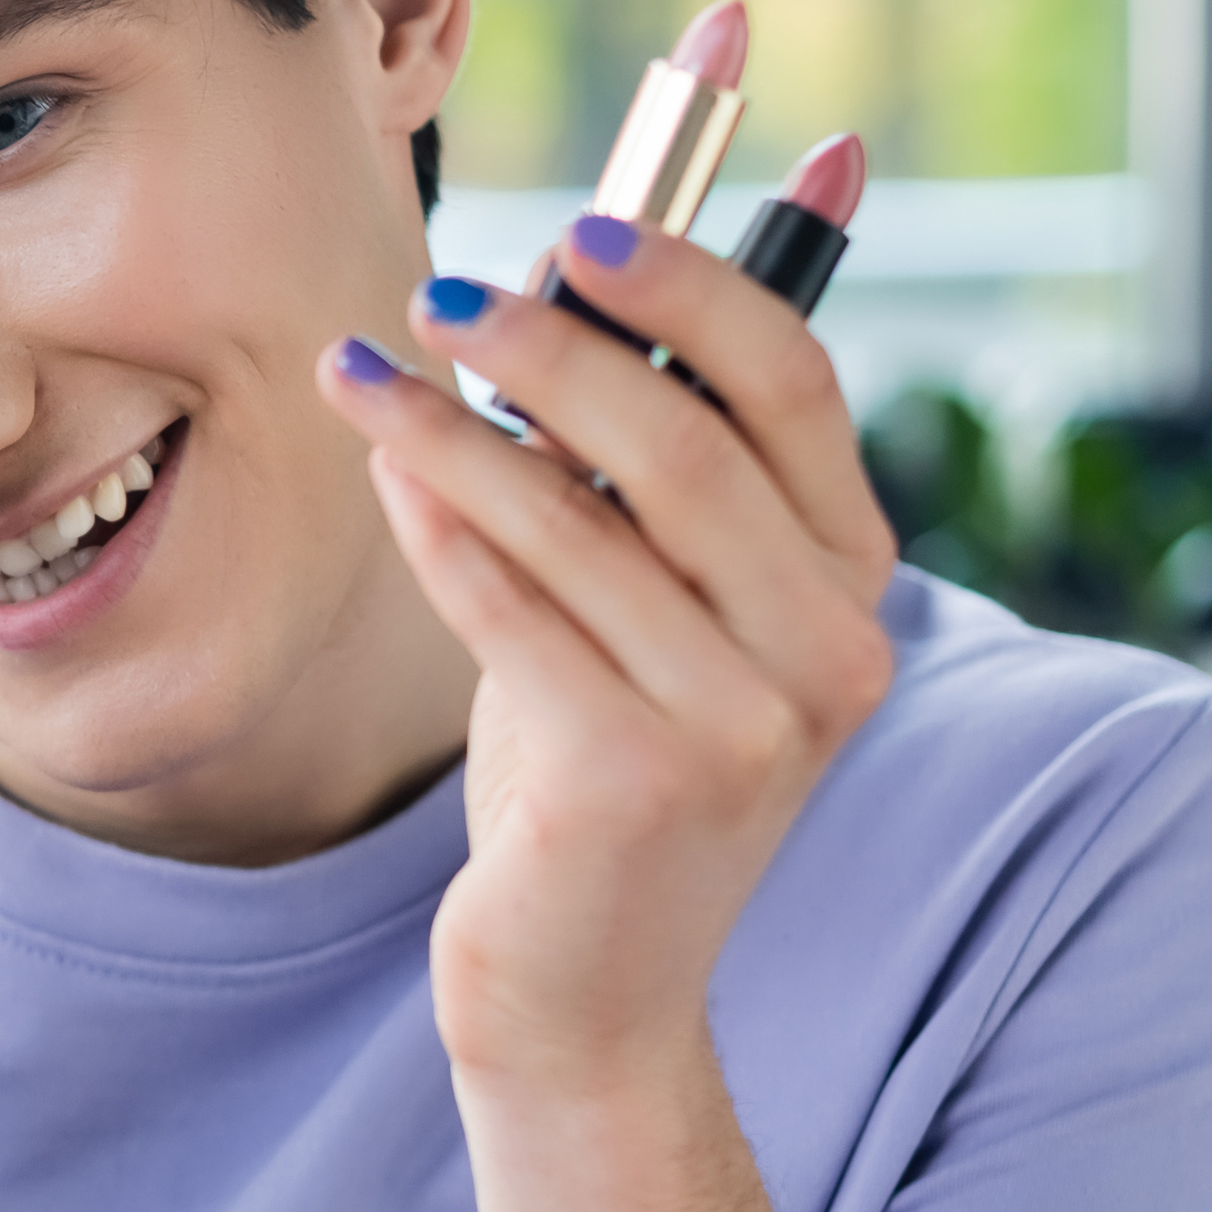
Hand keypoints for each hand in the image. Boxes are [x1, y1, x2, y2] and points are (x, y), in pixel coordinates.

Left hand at [315, 206, 898, 1211]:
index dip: (696, 283)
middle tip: (439, 293)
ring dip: (452, 427)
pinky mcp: (637, 778)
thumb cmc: (606, 759)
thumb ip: (658, 456)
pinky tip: (384, 472)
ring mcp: (744, 721)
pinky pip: (513, 609)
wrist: (589, 986)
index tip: (586, 224)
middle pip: (684, 438)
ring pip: (578, 518)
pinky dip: (439, 526)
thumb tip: (644, 250)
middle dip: (552, 346)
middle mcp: (829, 647)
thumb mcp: (657, 604)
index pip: (793, 386)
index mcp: (852, 580)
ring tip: (358, 371)